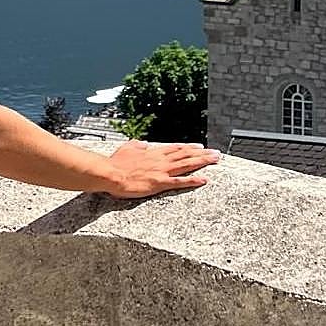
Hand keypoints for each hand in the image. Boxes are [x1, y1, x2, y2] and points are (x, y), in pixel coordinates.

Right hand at [103, 140, 220, 198]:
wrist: (110, 173)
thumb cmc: (115, 163)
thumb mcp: (126, 148)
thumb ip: (137, 145)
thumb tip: (144, 143)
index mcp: (153, 152)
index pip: (175, 148)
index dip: (189, 147)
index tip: (200, 146)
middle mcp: (160, 160)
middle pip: (186, 155)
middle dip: (202, 154)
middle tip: (216, 153)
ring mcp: (162, 171)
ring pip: (187, 165)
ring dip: (203, 162)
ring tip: (215, 160)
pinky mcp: (160, 183)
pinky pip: (180, 182)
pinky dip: (193, 180)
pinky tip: (204, 179)